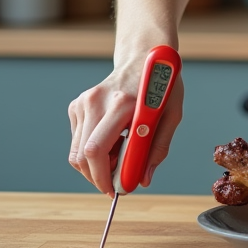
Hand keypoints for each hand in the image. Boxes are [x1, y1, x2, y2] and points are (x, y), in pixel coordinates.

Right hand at [68, 62, 183, 193]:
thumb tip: (143, 180)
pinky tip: (112, 144)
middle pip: (82, 156)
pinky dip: (91, 152)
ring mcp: (83, 102)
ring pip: (76, 152)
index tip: (118, 190)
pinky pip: (78, 141)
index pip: (97, 151)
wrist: (144, 56)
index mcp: (121, 103)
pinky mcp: (77, 105)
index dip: (105, 178)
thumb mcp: (171, 115)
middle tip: (117, 183)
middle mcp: (96, 101)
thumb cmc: (162, 86)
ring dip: (94, 167)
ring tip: (118, 161)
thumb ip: (157, 148)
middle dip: (98, 177)